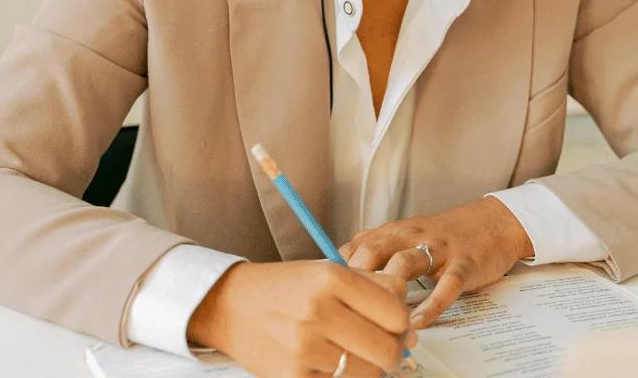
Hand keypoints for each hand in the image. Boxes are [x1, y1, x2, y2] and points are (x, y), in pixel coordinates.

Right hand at [187, 260, 417, 377]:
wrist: (229, 305)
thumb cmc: (281, 287)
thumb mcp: (325, 271)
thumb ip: (371, 285)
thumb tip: (408, 315)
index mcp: (331, 278)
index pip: (396, 313)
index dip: (402, 323)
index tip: (395, 325)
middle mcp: (319, 311)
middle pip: (388, 349)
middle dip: (393, 351)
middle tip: (383, 346)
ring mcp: (305, 347)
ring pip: (368, 373)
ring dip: (369, 368)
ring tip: (354, 354)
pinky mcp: (293, 376)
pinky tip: (332, 363)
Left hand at [338, 197, 533, 328]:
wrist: (493, 223)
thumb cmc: (445, 234)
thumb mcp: (405, 234)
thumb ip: (375, 247)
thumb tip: (340, 266)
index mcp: (393, 232)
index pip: (355, 246)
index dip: (338, 270)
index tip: (325, 293)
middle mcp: (411, 237)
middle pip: (373, 250)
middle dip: (355, 276)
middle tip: (344, 305)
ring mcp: (438, 250)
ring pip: (407, 263)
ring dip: (390, 289)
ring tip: (378, 316)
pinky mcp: (463, 265)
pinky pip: (446, 285)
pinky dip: (431, 304)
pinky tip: (418, 321)